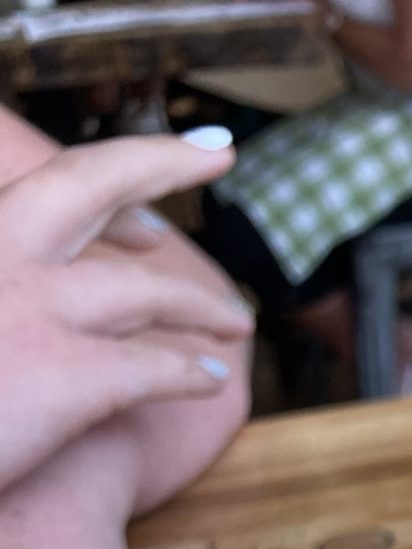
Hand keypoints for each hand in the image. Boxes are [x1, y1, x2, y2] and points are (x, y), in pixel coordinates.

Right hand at [0, 130, 253, 491]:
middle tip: (218, 153)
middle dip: (161, 159)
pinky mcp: (66, 375)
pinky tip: (212, 379)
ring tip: (235, 322)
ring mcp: (35, 311)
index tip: (151, 215)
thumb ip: (9, 300)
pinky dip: (188, 370)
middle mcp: (0, 254)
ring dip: (197, 302)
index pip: (45, 189)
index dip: (109, 186)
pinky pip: (151, 367)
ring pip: (141, 290)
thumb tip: (26, 318)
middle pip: (93, 180)